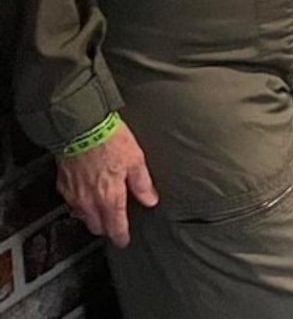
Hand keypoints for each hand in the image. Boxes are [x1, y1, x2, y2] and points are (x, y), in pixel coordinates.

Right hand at [55, 123, 157, 247]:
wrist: (81, 129)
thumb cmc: (110, 142)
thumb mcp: (135, 160)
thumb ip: (142, 183)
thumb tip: (151, 200)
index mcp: (110, 197)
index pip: (115, 226)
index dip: (120, 236)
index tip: (124, 241)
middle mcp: (90, 201)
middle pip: (97, 225)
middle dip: (106, 229)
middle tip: (115, 225)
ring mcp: (74, 195)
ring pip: (83, 216)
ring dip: (92, 217)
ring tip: (102, 211)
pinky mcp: (63, 185)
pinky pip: (72, 203)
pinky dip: (81, 204)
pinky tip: (87, 196)